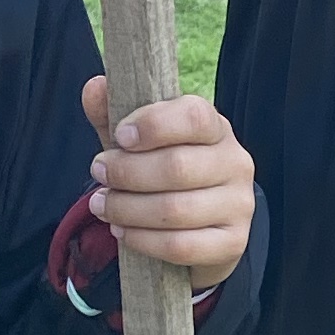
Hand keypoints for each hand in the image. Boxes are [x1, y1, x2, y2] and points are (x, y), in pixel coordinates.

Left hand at [82, 74, 255, 291]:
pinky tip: (122, 232)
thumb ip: (113, 114)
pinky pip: (181, 246)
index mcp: (216, 127)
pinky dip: (143, 241)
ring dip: (126, 209)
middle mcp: (236, 162)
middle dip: (126, 172)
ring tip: (101, 205)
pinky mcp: (233, 242)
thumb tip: (94, 87)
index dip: (153, 125)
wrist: (200, 225)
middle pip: (178, 167)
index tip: (120, 136)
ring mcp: (239, 205)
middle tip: (98, 172)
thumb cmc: (162, 170)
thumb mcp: (138, 141)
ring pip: (175, 210)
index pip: (194, 117)